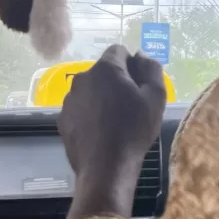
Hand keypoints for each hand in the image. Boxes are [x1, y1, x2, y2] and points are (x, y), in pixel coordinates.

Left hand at [59, 46, 165, 218]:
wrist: (105, 168)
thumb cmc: (134, 130)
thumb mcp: (155, 97)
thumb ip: (151, 68)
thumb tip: (141, 55)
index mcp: (105, 69)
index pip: (119, 51)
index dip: (133, 64)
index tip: (141, 84)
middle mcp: (82, 78)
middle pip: (104, 71)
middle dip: (118, 81)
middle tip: (132, 104)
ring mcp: (69, 100)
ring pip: (91, 90)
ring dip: (103, 98)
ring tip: (116, 121)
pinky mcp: (62, 120)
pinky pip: (81, 109)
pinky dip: (91, 114)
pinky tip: (102, 132)